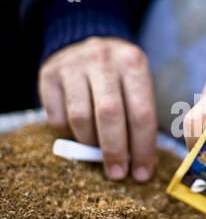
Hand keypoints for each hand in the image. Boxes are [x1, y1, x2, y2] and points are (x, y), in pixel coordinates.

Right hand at [39, 36, 156, 181]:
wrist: (85, 44)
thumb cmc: (120, 78)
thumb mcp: (137, 86)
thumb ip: (139, 119)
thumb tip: (139, 165)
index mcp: (133, 63)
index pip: (142, 113)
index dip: (143, 149)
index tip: (142, 174)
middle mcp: (103, 59)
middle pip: (109, 114)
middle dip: (115, 151)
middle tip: (117, 174)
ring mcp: (73, 64)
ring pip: (80, 117)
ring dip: (91, 144)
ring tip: (99, 153)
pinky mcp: (49, 74)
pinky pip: (57, 117)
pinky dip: (70, 135)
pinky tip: (80, 134)